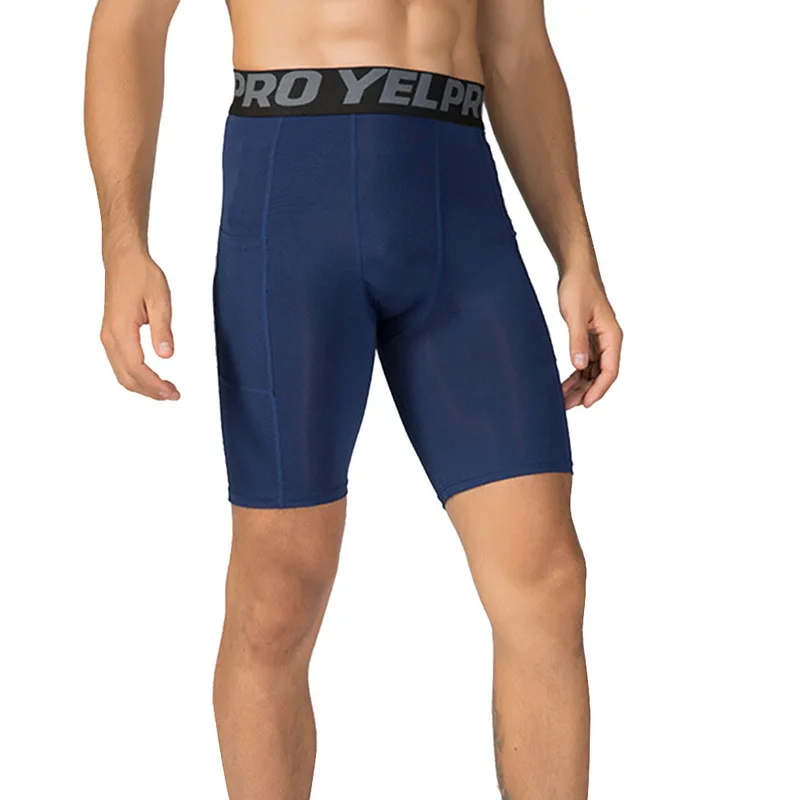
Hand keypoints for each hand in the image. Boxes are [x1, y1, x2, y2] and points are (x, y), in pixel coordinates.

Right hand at [100, 254, 179, 400]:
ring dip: (143, 386)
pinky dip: (135, 377)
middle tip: (174, 395)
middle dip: (150, 391)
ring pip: (121, 373)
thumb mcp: (160, 301)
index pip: (137, 368)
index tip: (173, 392)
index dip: (155, 385)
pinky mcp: (111, 334)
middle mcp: (110, 336)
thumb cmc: (142, 275)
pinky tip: (151, 378)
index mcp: (121, 329)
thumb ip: (163, 330)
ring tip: (166, 390)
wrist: (124, 260)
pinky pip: (119, 364)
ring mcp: (108, 336)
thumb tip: (166, 356)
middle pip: (127, 377)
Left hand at [558, 268, 621, 408]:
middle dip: (586, 392)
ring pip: (593, 371)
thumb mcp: (575, 315)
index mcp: (612, 336)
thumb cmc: (578, 287)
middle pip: (602, 375)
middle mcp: (609, 340)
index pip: (610, 370)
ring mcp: (600, 340)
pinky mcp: (589, 338)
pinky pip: (586, 363)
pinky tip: (565, 384)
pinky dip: (576, 375)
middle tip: (568, 406)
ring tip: (563, 400)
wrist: (575, 270)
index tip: (586, 404)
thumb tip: (580, 365)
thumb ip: (577, 340)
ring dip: (580, 386)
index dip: (599, 390)